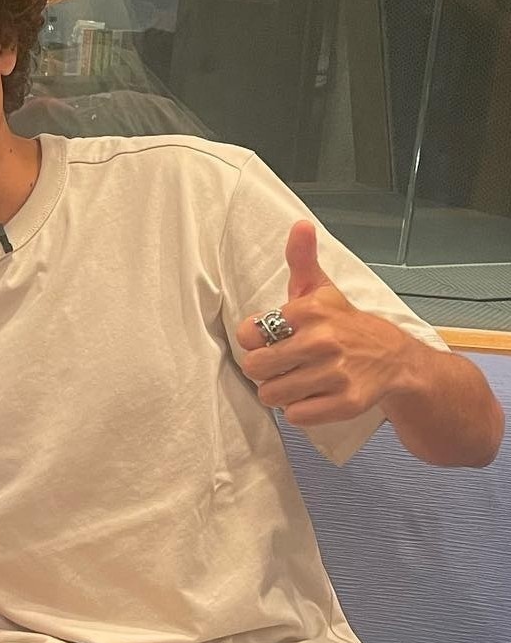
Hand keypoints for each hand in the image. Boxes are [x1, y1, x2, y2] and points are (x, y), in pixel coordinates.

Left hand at [236, 220, 410, 425]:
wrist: (394, 359)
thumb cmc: (346, 325)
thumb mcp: (322, 289)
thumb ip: (302, 259)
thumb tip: (300, 225)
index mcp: (311, 311)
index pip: (249, 335)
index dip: (255, 342)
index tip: (272, 341)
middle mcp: (323, 341)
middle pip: (255, 369)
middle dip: (264, 371)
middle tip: (282, 366)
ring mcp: (335, 374)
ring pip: (272, 396)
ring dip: (281, 392)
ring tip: (298, 381)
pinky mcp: (344, 403)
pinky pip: (296, 416)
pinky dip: (300, 410)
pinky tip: (315, 396)